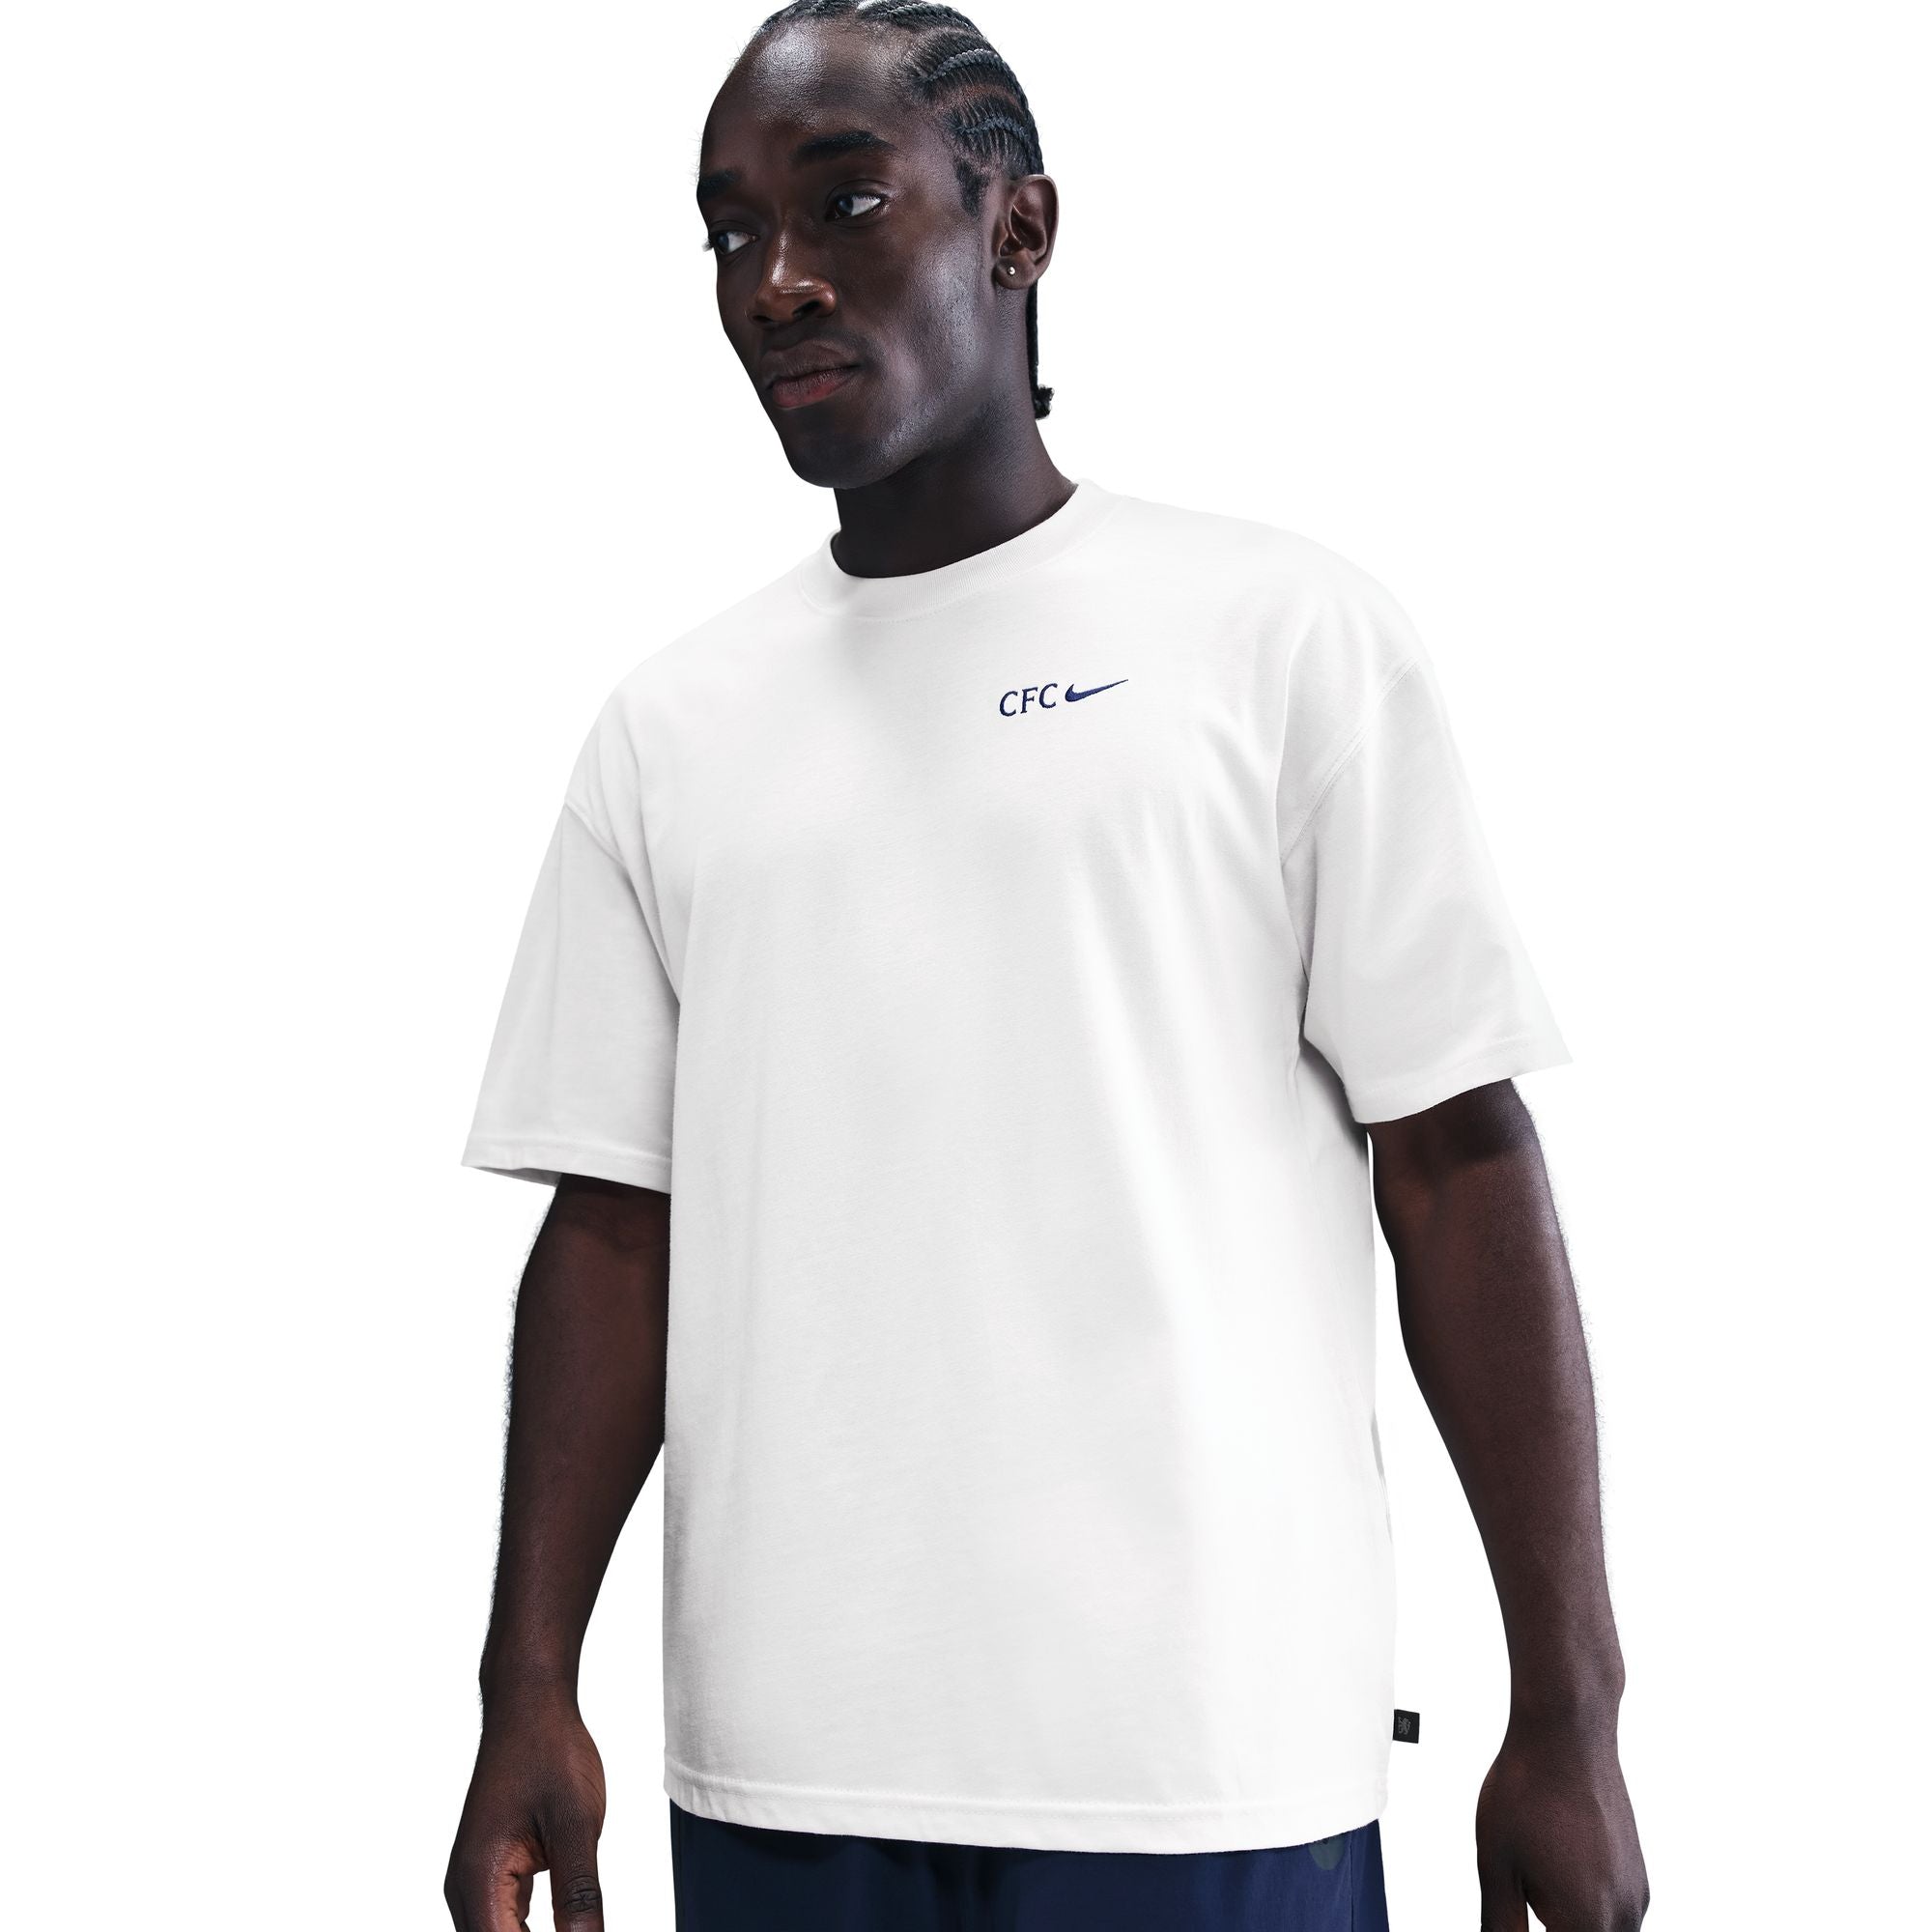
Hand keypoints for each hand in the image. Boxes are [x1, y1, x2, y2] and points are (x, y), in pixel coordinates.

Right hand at [445, 1694, 607, 1931]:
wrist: (529, 1705)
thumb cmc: (550, 1753)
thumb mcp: (576, 1825)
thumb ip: (580, 1894)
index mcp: (479, 1881)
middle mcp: (466, 1889)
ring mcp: (474, 1881)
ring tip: (577, 1924)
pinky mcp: (489, 1872)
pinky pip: (503, 1921)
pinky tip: (564, 1928)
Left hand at [1475, 1717, 1647, 1930]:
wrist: (1567, 1735)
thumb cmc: (1526, 1794)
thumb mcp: (1496, 1868)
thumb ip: (1500, 1925)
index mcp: (1586, 1924)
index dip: (1534, 1930)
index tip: (1518, 1914)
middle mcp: (1623, 1918)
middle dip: (1556, 1929)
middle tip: (1527, 1898)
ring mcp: (1636, 1897)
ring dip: (1572, 1925)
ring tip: (1538, 1888)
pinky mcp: (1638, 1876)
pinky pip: (1617, 1916)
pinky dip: (1589, 1913)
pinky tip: (1558, 1880)